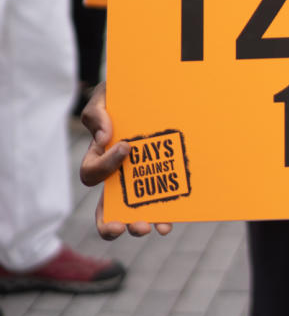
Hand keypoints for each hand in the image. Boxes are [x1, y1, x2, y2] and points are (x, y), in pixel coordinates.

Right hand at [79, 82, 172, 238]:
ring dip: (140, 225)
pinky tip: (170, 219)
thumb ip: (96, 114)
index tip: (126, 146)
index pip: (92, 173)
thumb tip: (104, 137)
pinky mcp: (159, 181)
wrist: (150, 89)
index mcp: (100, 157)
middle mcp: (116, 177)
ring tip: (154, 226)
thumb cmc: (121, 95)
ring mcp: (138, 182)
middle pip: (105, 210)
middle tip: (121, 225)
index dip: (105, 165)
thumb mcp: (106, 96)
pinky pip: (158, 204)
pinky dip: (164, 215)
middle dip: (111, 224)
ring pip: (132, 214)